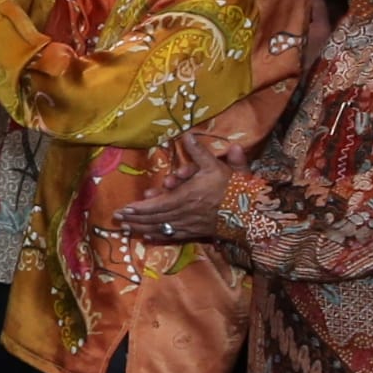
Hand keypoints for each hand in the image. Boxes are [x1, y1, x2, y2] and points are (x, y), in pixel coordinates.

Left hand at [111, 134, 246, 242]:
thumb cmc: (235, 189)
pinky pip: (175, 235)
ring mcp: (190, 224)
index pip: (156, 205)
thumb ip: (200, 152)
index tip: (124, 208)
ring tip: (127, 229)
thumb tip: (187, 134)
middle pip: (155, 218)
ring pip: (162, 228)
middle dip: (135, 219)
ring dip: (142, 228)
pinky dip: (160, 236)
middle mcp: (185, 212)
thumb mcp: (217, 166)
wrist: (254, 214)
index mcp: (186, 196)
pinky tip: (148, 237)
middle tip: (118, 219)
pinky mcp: (198, 231)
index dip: (139, 208)